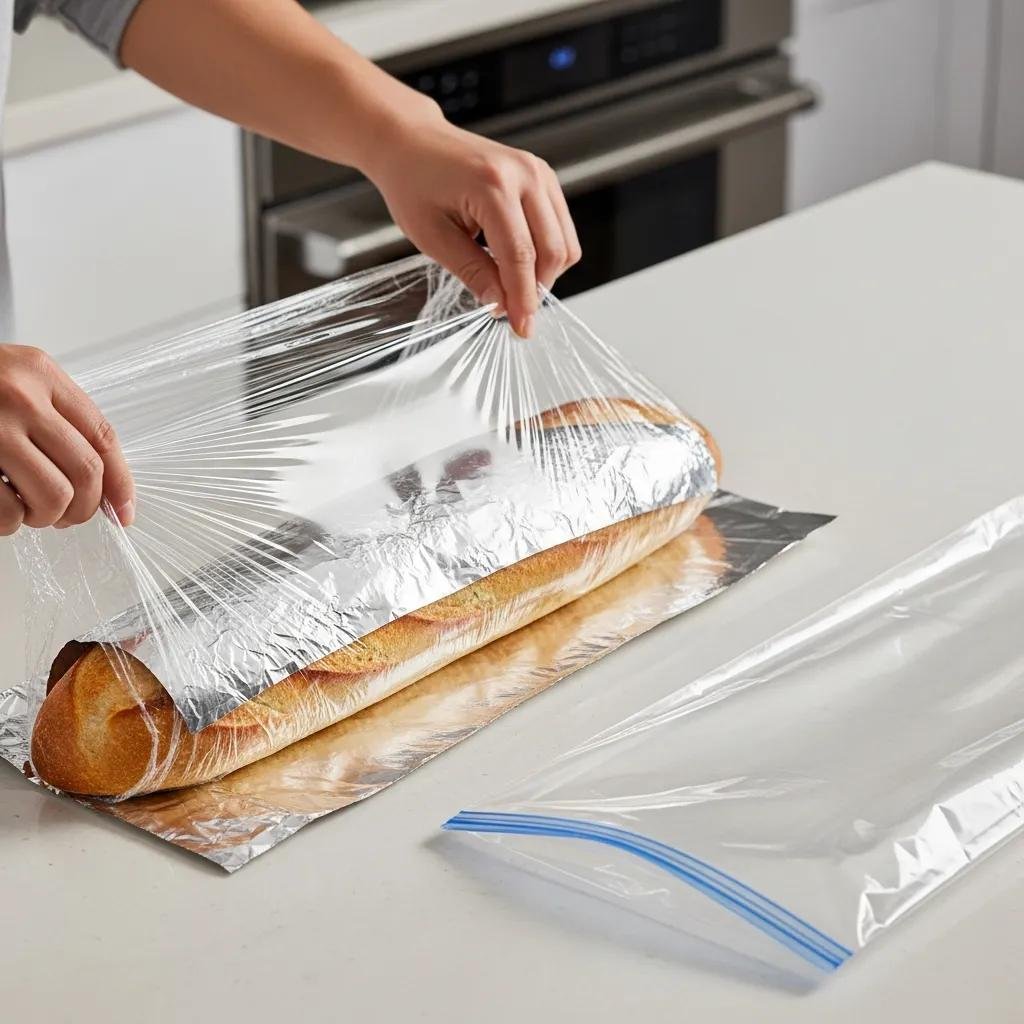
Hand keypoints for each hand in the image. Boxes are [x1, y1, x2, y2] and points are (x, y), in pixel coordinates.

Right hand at [0, 345, 134, 535]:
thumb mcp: (13, 381)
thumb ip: (54, 417)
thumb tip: (101, 481)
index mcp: (40, 373)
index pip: (103, 436)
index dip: (120, 482)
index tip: (122, 512)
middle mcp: (20, 395)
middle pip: (86, 472)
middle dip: (84, 508)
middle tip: (67, 517)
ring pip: (53, 496)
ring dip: (46, 518)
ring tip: (28, 512)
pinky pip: (6, 510)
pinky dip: (8, 523)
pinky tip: (1, 512)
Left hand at [361, 98, 581, 337]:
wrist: (412, 143)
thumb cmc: (413, 183)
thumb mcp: (432, 237)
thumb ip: (472, 271)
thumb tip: (501, 304)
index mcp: (492, 184)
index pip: (521, 255)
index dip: (523, 298)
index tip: (521, 328)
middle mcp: (524, 173)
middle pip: (553, 250)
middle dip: (537, 289)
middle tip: (514, 313)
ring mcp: (538, 172)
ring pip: (564, 241)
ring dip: (544, 273)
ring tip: (511, 285)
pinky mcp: (543, 177)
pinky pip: (560, 227)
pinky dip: (545, 253)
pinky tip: (516, 261)